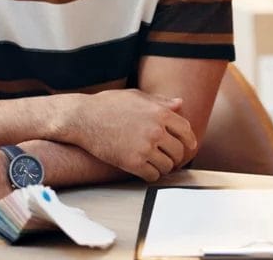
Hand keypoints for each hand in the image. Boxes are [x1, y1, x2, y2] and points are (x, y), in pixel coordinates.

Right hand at [72, 89, 195, 181]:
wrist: (83, 118)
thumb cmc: (108, 104)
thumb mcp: (136, 97)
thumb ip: (160, 101)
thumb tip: (180, 104)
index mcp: (160, 112)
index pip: (186, 130)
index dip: (189, 141)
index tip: (187, 147)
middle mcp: (156, 130)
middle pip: (179, 151)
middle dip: (176, 157)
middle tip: (170, 160)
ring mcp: (145, 147)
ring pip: (167, 166)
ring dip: (163, 167)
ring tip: (156, 165)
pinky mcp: (132, 162)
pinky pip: (153, 175)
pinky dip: (151, 175)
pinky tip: (145, 171)